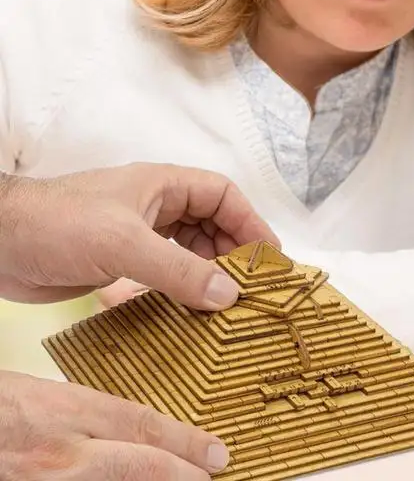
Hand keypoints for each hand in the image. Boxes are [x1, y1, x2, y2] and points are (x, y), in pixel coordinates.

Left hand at [0, 163, 278, 309]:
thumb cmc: (60, 224)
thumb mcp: (126, 245)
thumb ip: (179, 270)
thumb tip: (230, 294)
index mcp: (164, 185)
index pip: (223, 196)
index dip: (250, 222)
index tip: (269, 257)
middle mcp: (157, 207)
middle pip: (212, 225)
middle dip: (233, 254)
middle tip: (252, 289)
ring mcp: (140, 235)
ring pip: (190, 251)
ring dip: (209, 275)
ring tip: (227, 305)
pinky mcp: (122, 261)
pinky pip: (167, 272)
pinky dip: (182, 288)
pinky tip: (191, 310)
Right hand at [0, 369, 229, 479]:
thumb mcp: (33, 394)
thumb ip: (74, 411)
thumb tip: (112, 423)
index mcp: (64, 414)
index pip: (142, 426)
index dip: (184, 442)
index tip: (215, 453)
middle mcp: (61, 454)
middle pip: (138, 465)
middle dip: (181, 472)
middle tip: (213, 474)